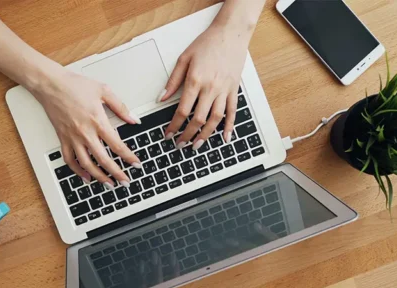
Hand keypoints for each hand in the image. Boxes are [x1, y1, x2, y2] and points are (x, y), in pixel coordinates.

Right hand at [31, 69, 141, 187]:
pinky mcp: (63, 139)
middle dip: (117, 173)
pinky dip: (78, 171)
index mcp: (98, 121)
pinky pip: (70, 160)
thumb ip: (120, 107)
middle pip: (104, 159)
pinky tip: (86, 177)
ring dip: (99, 177)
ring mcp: (73, 138)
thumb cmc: (74, 85)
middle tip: (125, 181)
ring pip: (87, 164)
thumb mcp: (103, 90)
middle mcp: (85, 133)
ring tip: (108, 184)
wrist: (51, 84)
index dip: (129, 157)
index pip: (117, 145)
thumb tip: (133, 119)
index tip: (136, 164)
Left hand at [160, 23, 249, 149]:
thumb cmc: (207, 43)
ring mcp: (224, 90)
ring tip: (197, 145)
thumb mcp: (184, 58)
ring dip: (205, 135)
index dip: (174, 126)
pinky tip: (225, 137)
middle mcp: (211, 88)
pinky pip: (232, 112)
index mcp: (195, 81)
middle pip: (198, 119)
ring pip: (215, 119)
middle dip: (187, 135)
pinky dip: (229, 126)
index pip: (182, 111)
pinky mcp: (234, 89)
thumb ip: (173, 81)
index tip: (168, 134)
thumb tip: (161, 98)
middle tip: (180, 145)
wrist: (230, 33)